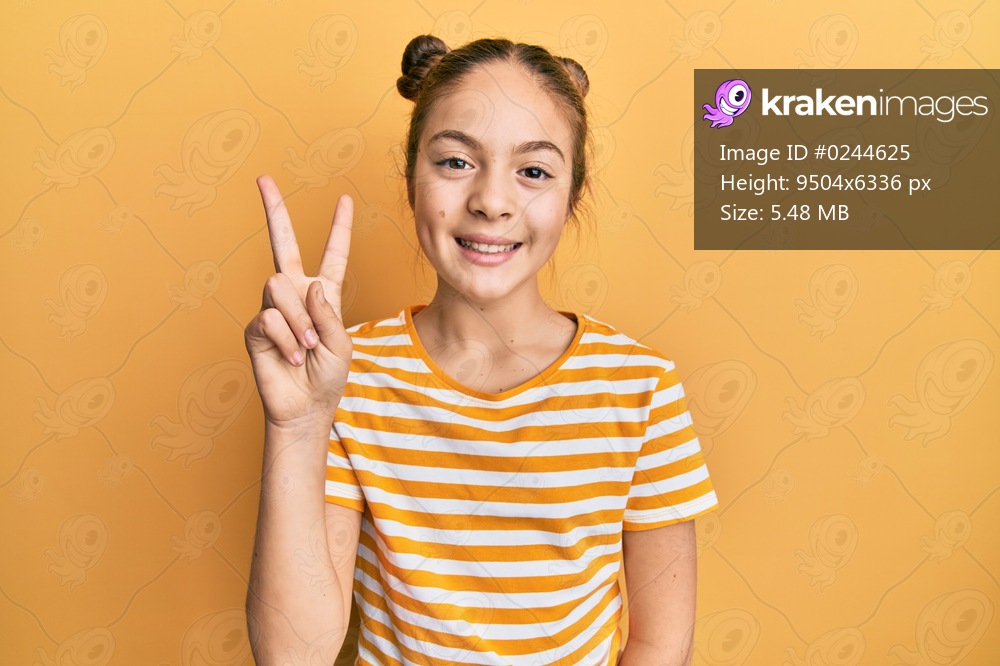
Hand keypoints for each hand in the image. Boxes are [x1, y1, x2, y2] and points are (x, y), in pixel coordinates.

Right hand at [244, 175, 353, 431]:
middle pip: (282, 244)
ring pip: (279, 286)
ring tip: (307, 349)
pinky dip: (287, 340)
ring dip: (299, 322)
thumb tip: (309, 286)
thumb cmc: (327, 376)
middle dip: (274, 210)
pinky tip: (292, 358)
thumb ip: (328, 314)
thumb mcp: (341, 345)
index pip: (332, 254)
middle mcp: (296, 294)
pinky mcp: (255, 327)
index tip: (345, 199)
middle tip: (263, 178)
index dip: (339, 228)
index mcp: (323, 293)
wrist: (305, 406)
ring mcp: (273, 308)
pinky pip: (269, 318)